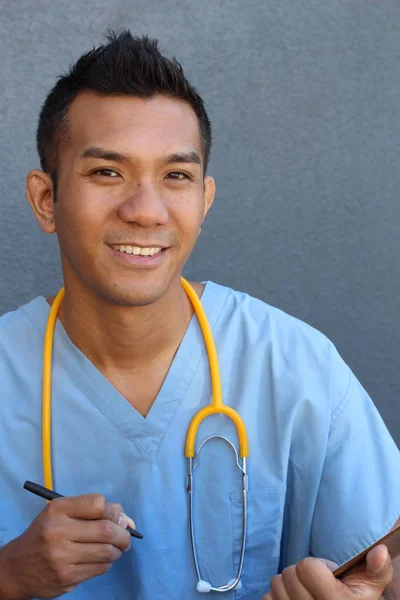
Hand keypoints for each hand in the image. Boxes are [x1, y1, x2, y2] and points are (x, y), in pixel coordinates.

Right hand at [0, 493, 134, 598]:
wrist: (17, 567)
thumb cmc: (45, 534)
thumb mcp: (61, 513)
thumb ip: (92, 510)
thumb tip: (126, 519)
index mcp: (58, 510)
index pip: (98, 504)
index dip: (114, 511)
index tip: (118, 518)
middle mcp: (58, 531)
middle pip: (106, 530)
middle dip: (124, 535)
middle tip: (126, 538)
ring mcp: (62, 557)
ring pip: (106, 552)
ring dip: (118, 550)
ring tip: (116, 549)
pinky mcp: (66, 578)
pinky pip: (99, 568)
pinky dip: (107, 563)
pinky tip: (101, 559)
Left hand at [263, 544, 392, 598]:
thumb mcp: (371, 586)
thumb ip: (377, 568)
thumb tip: (379, 551)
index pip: (306, 567)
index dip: (316, 566)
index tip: (328, 575)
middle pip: (288, 574)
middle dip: (301, 575)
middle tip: (316, 584)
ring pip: (275, 585)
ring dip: (287, 585)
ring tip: (305, 591)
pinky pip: (267, 598)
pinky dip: (276, 596)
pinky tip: (292, 599)